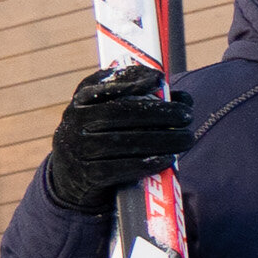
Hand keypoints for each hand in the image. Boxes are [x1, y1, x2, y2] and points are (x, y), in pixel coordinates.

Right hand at [41, 64, 187, 216]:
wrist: (70, 177)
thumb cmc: (102, 137)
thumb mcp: (108, 114)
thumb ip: (139, 100)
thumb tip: (183, 98)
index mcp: (82, 100)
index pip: (104, 85)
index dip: (130, 80)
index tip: (159, 79)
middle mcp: (76, 120)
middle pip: (118, 111)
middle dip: (157, 112)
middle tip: (187, 116)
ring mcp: (79, 148)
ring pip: (123, 141)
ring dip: (161, 139)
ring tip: (187, 139)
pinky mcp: (87, 174)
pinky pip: (120, 168)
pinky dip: (146, 163)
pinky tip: (168, 159)